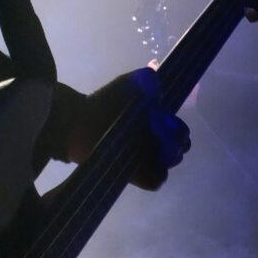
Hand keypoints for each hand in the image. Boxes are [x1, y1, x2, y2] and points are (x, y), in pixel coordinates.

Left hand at [65, 68, 190, 190]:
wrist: (78, 122)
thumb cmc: (104, 103)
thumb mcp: (127, 84)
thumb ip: (146, 79)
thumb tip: (158, 76)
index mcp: (153, 123)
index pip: (179, 132)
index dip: (179, 130)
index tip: (170, 125)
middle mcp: (151, 142)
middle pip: (177, 149)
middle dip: (176, 144)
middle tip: (164, 138)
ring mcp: (142, 160)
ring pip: (167, 165)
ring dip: (166, 157)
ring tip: (153, 149)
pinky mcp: (133, 175)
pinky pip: (155, 181)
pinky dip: (155, 176)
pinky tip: (145, 164)